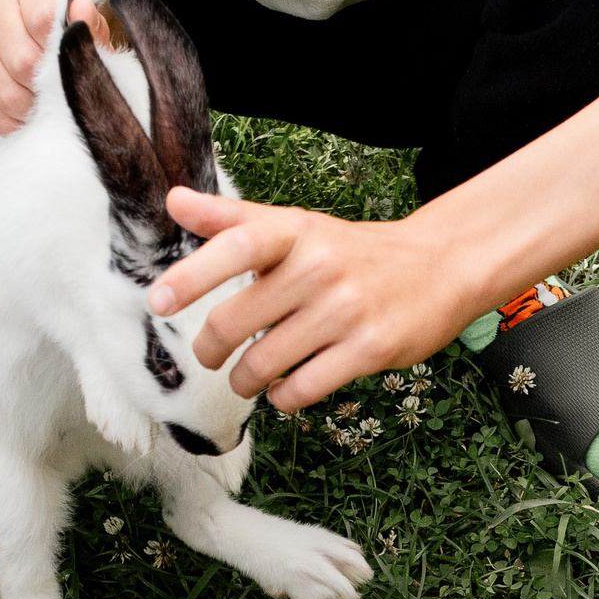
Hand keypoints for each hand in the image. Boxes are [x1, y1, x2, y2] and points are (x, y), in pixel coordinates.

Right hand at [0, 0, 108, 135]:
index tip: (71, 68)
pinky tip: (22, 117)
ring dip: (28, 111)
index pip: (43, 20)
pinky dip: (7, 124)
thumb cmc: (74, 39)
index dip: (60, 55)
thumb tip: (81, 9)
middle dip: (45, 89)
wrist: (45, 48)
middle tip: (59, 97)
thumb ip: (91, 26)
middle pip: (20, 60)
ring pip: (2, 91)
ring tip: (43, 107)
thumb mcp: (93, 33)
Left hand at [150, 188, 480, 409]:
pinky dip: (283, 397)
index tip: (159, 302)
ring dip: (244, 380)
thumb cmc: (352, 252)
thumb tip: (172, 201)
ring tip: (247, 377)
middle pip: (237, 321)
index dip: (193, 274)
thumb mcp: (297, 227)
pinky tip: (285, 389)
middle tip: (210, 355)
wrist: (440, 267)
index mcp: (296, 232)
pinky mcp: (370, 350)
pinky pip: (302, 389)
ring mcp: (347, 311)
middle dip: (210, 349)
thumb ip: (233, 219)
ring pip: (264, 363)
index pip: (237, 245)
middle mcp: (320, 267)